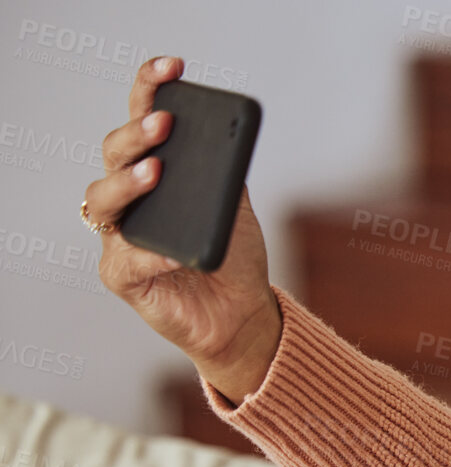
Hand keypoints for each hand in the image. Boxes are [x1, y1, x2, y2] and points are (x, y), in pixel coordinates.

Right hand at [91, 56, 280, 402]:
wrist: (242, 313)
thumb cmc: (232, 256)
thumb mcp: (236, 207)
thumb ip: (224, 175)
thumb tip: (223, 139)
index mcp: (154, 171)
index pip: (143, 120)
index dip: (149, 89)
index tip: (172, 66)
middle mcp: (128, 198)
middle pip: (115, 153)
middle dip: (137, 134)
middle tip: (165, 124)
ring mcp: (119, 236)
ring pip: (105, 200)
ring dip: (129, 183)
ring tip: (156, 172)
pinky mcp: (123, 277)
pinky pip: (127, 261)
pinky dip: (149, 255)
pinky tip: (171, 252)